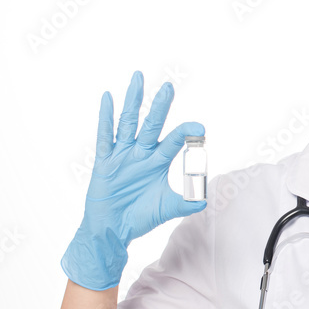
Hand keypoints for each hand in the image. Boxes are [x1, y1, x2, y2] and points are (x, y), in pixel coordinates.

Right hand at [61, 70, 206, 290]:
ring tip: (138, 78)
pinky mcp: (104, 162)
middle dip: (161, 105)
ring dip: (134, 101)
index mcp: (157, 162)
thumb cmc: (139, 217)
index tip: (200, 128)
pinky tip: (108, 97)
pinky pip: (105, 136)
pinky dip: (105, 117)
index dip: (185, 133)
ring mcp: (122, 155)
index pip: (174, 141)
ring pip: (128, 123)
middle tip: (169, 86)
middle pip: (152, 124)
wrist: (113, 230)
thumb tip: (204, 201)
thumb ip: (185, 203)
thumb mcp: (166, 209)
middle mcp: (141, 154)